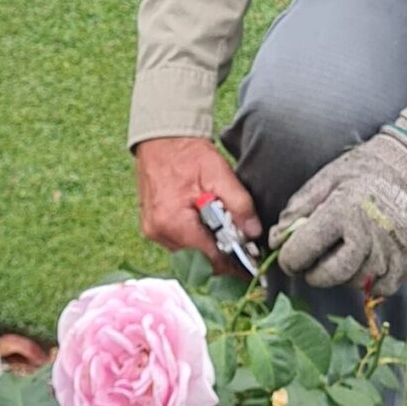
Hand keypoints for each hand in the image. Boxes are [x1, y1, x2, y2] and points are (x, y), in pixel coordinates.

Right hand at [134, 136, 262, 277]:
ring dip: (208, 249)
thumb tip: (253, 233)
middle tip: (242, 247)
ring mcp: (153, 231)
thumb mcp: (220, 173)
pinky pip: (178, 245)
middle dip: (222, 257)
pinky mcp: (152, 227)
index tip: (249, 268)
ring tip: (225, 233)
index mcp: (173, 222)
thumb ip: (239, 204)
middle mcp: (159, 232)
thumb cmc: (187, 152)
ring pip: (188, 256)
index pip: (208, 258)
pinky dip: (195, 241)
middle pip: (197, 261)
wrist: (162, 138)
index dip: (232, 265)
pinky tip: (208, 227)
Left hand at [272, 131, 406, 293]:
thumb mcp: (327, 179)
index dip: (288, 259)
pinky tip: (365, 258)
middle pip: (328, 276)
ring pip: (353, 282)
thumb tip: (276, 240)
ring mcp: (392, 254)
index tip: (288, 256)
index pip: (302, 252)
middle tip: (310, 263)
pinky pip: (379, 287)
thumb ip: (298, 209)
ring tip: (342, 252)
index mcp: (343, 212)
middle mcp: (369, 238)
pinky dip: (367, 278)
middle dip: (312, 274)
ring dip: (340, 274)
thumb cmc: (367, 171)